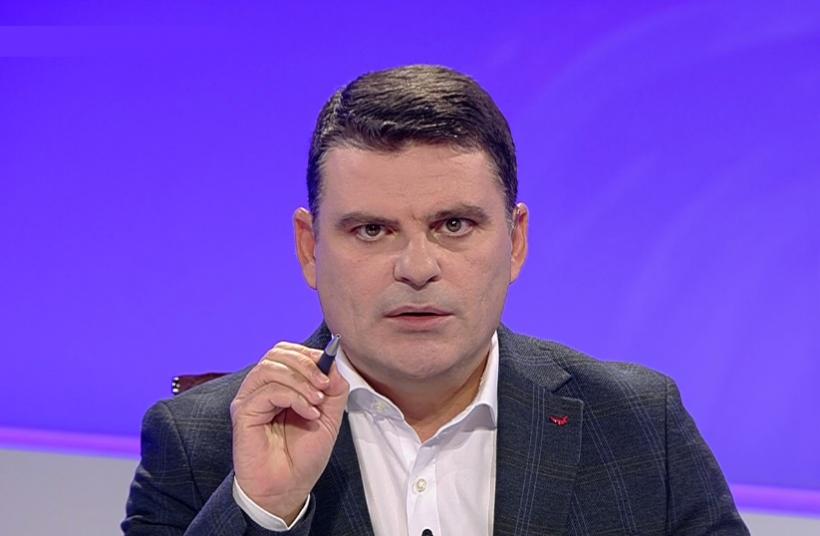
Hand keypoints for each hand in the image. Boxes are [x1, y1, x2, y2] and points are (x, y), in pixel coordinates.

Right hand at [230, 342, 348, 522]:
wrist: (287, 489)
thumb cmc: (303, 456)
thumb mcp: (329, 417)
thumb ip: (334, 389)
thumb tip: (333, 363)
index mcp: (279, 385)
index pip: (288, 352)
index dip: (310, 355)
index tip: (330, 369)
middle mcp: (260, 388)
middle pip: (277, 352)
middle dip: (306, 364)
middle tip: (324, 384)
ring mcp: (250, 398)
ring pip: (271, 367)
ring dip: (301, 380)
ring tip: (317, 402)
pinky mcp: (243, 412)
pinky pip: (268, 390)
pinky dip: (294, 397)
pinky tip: (308, 413)